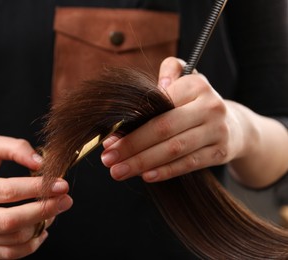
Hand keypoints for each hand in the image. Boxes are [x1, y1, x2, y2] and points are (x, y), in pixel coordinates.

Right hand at [0, 135, 72, 258]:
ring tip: (54, 209)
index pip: (6, 191)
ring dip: (41, 224)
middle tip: (66, 200)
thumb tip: (40, 162)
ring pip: (14, 240)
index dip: (36, 188)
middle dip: (43, 210)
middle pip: (10, 222)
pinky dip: (32, 244)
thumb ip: (14, 147)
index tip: (60, 183)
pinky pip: (11, 254)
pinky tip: (43, 227)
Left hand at [101, 57, 244, 182]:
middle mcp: (210, 107)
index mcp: (196, 86)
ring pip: (174, 149)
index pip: (157, 106)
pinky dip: (166, 171)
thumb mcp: (184, 81)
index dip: (131, 124)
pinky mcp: (220, 153)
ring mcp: (217, 131)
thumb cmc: (196, 104)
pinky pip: (189, 164)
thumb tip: (138, 102)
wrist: (234, 126)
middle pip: (163, 128)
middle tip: (107, 159)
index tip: (109, 138)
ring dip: (143, 162)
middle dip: (132, 146)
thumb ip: (164, 77)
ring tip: (119, 171)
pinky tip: (145, 175)